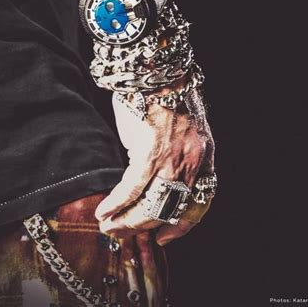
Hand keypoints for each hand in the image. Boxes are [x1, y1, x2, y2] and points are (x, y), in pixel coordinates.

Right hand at [95, 91, 214, 245]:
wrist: (156, 70)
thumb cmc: (164, 94)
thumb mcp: (180, 128)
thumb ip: (174, 154)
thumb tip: (153, 178)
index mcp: (203, 156)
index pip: (200, 203)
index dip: (182, 226)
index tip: (166, 237)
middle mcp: (191, 162)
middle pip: (171, 210)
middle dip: (145, 227)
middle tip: (123, 232)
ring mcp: (171, 160)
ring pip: (151, 206)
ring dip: (127, 221)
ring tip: (109, 226)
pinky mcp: (149, 153)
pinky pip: (132, 188)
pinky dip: (116, 203)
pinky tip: (104, 210)